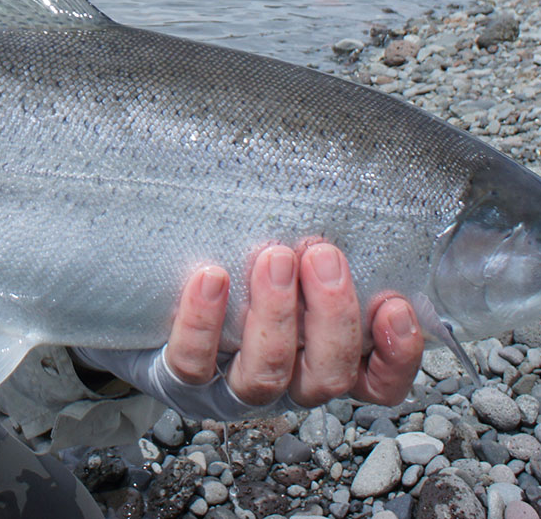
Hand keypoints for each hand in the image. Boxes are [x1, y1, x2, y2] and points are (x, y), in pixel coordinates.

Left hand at [77, 242, 422, 419]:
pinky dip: (204, 322)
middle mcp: (286, 380)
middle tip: (321, 253)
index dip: (398, 354)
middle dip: (332, 315)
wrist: (142, 309)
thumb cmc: (230, 266)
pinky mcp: (179, 380)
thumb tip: (344, 154)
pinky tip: (210, 277)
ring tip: (272, 256)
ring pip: (267, 375)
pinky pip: (194, 363)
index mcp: (322, 355)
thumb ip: (315, 227)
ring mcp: (231, 387)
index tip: (395, 304)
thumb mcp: (282, 252)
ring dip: (276, 316)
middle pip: (328, 376)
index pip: (380, 380)